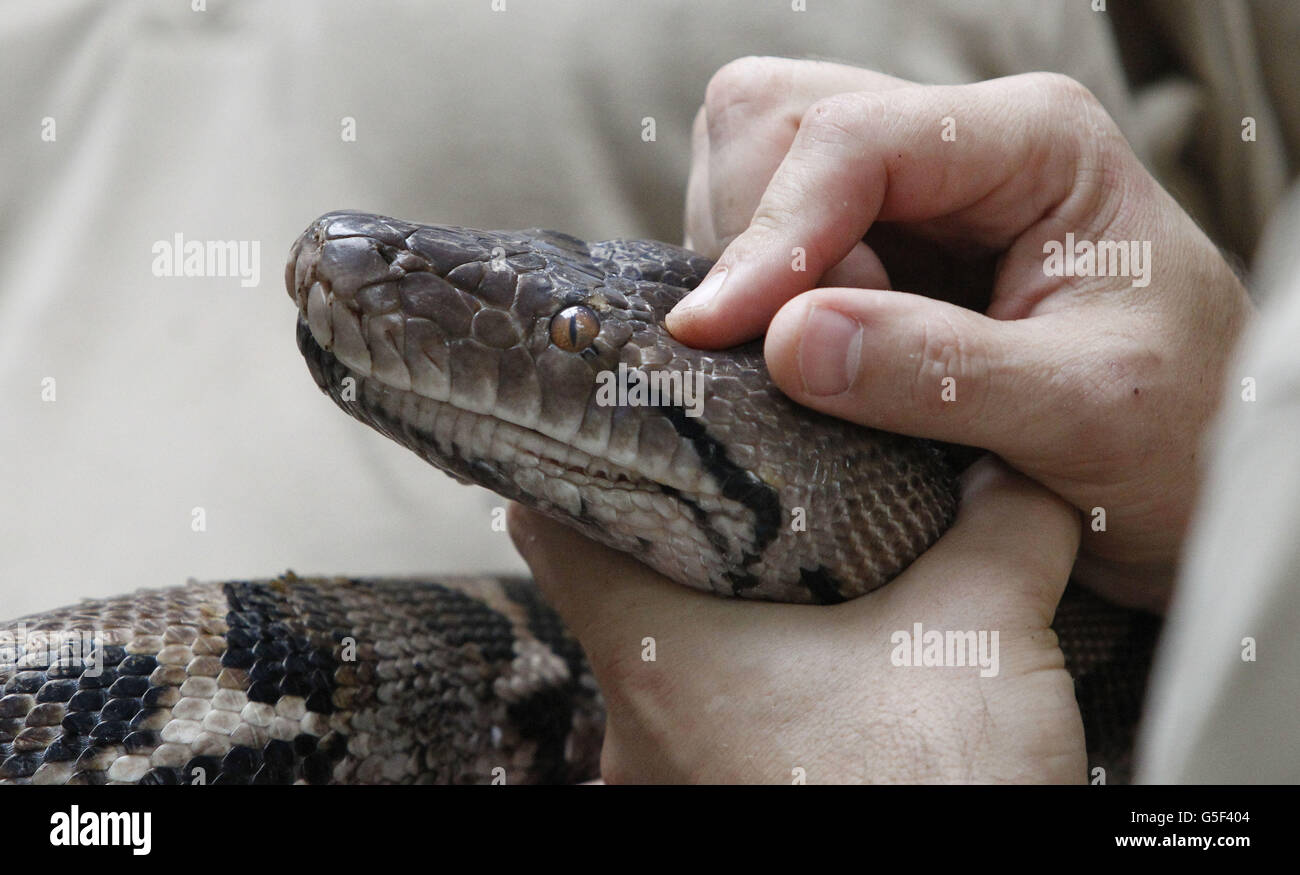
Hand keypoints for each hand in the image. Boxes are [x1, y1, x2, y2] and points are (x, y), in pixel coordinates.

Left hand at [510, 458, 1085, 783]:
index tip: (624, 423)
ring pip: (664, 669)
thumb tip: (1013, 466)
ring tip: (793, 566)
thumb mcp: (981, 636)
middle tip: (741, 481)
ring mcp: (671, 786)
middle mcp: (635, 733)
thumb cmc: (931, 793)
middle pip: (613, 595)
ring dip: (721, 621)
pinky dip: (748, 689)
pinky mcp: (721, 811)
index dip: (580, 461)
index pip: (548, 525)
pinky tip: (822, 668)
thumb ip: (1001, 528)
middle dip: (680, 538)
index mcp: (653, 658)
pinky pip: (706, 730)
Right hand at [669, 58, 1253, 610]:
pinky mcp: (870, 249)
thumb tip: (787, 342)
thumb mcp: (1083, 410)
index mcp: (1030, 141)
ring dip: (751, 272)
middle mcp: (955, 145)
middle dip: (753, 239)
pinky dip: (755, 299)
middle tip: (804, 354)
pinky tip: (814, 362)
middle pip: (774, 123)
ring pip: (749, 170)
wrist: (1195, 478)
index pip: (852, 140)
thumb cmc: (1175, 433)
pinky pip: (760, 238)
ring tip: (830, 368)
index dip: (772, 235)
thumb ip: (936, 370)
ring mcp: (906, 193)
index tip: (717, 335)